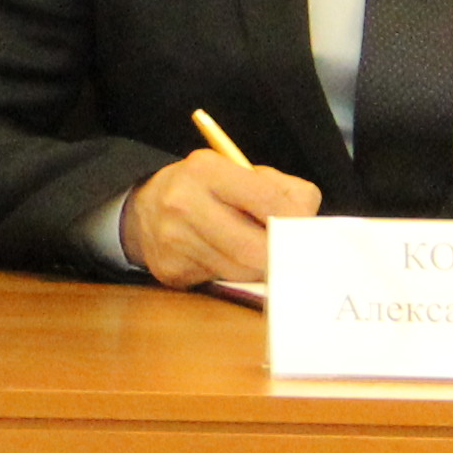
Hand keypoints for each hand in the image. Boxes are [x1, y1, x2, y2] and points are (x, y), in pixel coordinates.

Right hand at [121, 147, 316, 287]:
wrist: (145, 210)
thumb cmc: (208, 190)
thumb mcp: (240, 173)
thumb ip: (282, 190)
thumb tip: (307, 225)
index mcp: (205, 169)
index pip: (266, 200)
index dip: (295, 221)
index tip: (307, 233)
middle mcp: (184, 203)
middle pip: (253, 247)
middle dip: (280, 256)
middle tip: (293, 257)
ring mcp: (174, 240)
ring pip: (240, 271)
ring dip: (259, 269)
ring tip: (262, 256)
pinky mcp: (170, 270)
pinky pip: (221, 282)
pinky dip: (235, 277)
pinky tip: (230, 262)